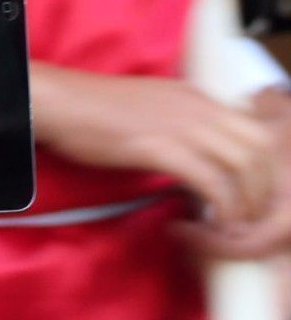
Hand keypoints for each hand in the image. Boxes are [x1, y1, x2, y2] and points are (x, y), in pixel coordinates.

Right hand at [32, 63, 276, 224]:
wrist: (57, 102)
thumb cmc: (89, 109)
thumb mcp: (147, 107)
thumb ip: (175, 123)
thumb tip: (190, 152)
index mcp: (194, 96)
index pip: (253, 126)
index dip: (260, 163)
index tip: (247, 190)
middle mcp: (196, 107)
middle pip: (259, 145)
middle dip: (262, 185)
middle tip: (246, 212)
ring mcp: (180, 125)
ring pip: (243, 164)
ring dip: (245, 200)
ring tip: (230, 222)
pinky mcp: (160, 148)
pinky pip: (210, 181)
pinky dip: (219, 207)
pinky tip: (209, 222)